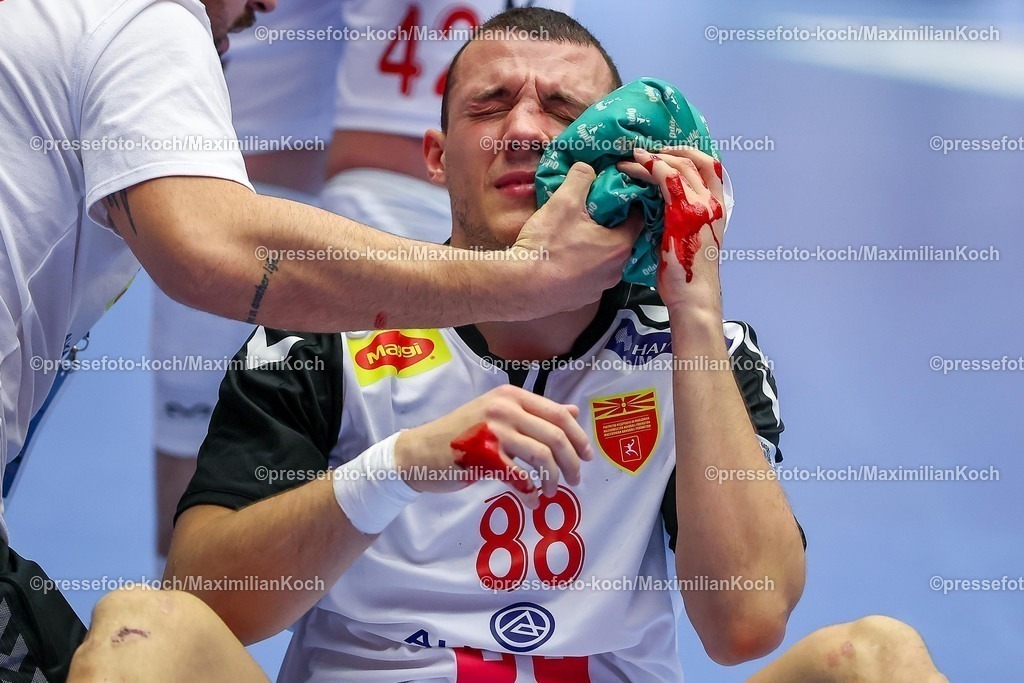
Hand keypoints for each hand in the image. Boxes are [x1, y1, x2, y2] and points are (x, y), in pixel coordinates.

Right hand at [393, 385, 593, 507]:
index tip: (588, 456)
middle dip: (572, 462)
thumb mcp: (497, 414)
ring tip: (550, 491)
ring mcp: (494, 430)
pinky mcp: (484, 456)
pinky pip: (520, 477)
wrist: (419, 451)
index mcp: (511, 395)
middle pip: (556, 436)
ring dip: (553, 479)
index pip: (558, 413)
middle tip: (575, 479)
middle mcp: (504, 408)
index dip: (579, 436)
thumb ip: (534, 412)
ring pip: (543, 456)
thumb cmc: (460, 434)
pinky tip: (531, 500)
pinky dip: (531, 492)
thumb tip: (572, 411)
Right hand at [512, 162, 641, 316]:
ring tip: (573, 236)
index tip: (612, 195)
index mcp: (619, 245)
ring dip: (594, 248)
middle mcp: (615, 271)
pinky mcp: (581, 300)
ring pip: (604, 261)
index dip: (626, 203)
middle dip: (609, 226)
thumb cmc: (546, 245)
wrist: (520, 287)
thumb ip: (580, 179)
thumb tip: (587, 168)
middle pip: (620, 240)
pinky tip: (563, 258)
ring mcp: (599, 289)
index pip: (637, 218)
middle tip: (590, 213)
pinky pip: (588, 277)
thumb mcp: (564, 202)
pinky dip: (580, 267)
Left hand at [618, 147, 725, 315]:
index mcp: (717, 208)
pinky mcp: (684, 213)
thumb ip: (680, 219)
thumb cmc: (687, 274)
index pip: (710, 167)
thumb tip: (657, 208)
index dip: (689, 153)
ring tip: (633, 157)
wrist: (694, 296)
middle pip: (695, 160)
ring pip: (679, 166)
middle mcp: (712, 203)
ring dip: (655, 157)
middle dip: (669, 150)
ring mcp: (700, 206)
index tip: (666, 152)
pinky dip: (650, 167)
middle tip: (645, 151)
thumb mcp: (688, 240)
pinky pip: (667, 179)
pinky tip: (635, 165)